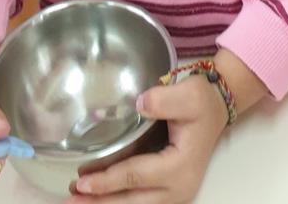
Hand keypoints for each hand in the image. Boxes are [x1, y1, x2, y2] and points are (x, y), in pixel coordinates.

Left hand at [67, 74, 228, 203]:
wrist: (217, 107)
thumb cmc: (203, 101)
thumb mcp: (189, 94)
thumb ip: (164, 99)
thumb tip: (139, 103)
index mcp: (180, 167)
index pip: (136, 176)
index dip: (107, 181)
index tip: (82, 181)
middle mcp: (178, 188)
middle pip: (132, 202)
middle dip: (100, 203)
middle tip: (70, 200)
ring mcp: (175, 192)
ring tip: (77, 200)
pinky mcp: (169, 189)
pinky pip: (140, 200)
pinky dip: (118, 200)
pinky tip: (99, 195)